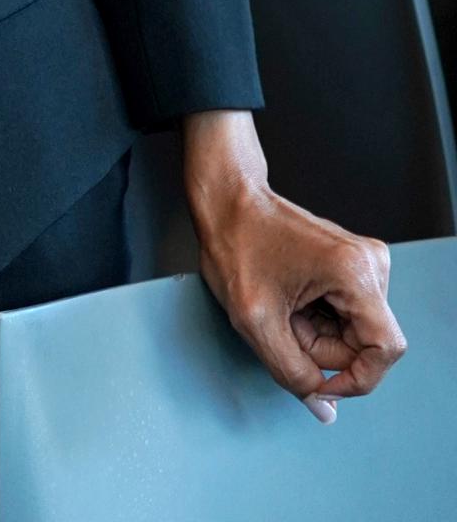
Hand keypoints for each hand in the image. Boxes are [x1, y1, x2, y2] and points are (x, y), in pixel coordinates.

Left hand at [184, 118, 406, 421]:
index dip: (354, 379)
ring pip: (353, 332)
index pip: (384, 351)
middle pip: (364, 343)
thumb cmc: (236, 244)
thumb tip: (323, 408)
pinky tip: (291, 300)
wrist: (227, 201)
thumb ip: (292, 373)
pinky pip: (345, 315)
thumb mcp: (256, 322)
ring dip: (316, 334)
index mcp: (354, 272)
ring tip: (283, 307)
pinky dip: (316, 319)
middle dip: (321, 348)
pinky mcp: (352, 265)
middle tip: (282, 324)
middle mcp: (370, 263)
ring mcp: (363, 262)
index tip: (319, 381)